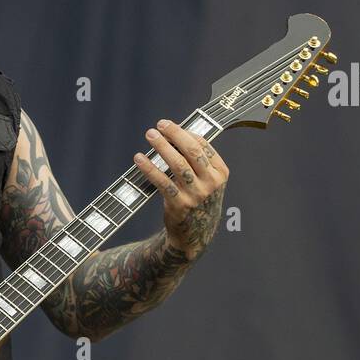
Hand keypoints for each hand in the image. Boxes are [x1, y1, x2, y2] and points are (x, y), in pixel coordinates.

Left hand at [133, 119, 228, 260]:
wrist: (195, 235)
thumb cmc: (198, 202)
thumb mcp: (207, 182)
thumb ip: (198, 162)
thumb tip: (176, 134)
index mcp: (221, 173)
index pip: (204, 146)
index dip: (185, 133)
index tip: (169, 126)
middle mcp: (211, 183)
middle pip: (192, 152)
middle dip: (175, 134)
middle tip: (160, 124)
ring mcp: (196, 195)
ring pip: (178, 164)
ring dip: (162, 147)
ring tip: (150, 135)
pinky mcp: (179, 205)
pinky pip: (162, 182)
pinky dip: (150, 168)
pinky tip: (139, 158)